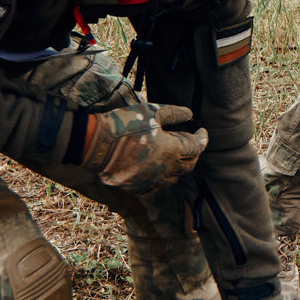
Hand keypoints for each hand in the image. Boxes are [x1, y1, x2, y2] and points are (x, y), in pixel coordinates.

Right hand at [84, 99, 207, 192]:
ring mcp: (153, 180)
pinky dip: (162, 174)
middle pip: (189, 165)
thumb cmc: (125, 125)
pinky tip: (157, 165)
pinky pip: (157, 184)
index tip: (201, 131)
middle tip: (190, 142)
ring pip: (174, 177)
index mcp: (172, 150)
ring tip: (173, 153)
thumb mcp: (151, 112)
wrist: (97, 145)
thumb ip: (173, 113)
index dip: (202, 138)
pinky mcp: (139, 187)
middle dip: (193, 153)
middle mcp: (166, 169)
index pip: (197, 147)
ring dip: (178, 165)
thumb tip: (189, 114)